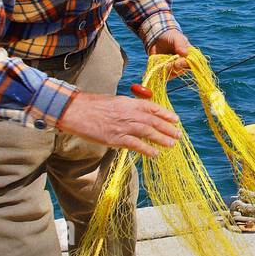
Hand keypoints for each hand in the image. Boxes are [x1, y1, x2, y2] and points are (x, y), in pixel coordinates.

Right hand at [57, 90, 180, 158]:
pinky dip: (147, 150)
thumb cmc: (93, 106)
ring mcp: (123, 126)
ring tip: (172, 144)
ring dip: (162, 138)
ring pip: (148, 132)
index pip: (152, 107)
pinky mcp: (115, 138)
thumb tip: (139, 113)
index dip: (165, 114)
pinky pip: (135, 145)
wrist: (76, 111)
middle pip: (153, 121)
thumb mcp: (114, 101)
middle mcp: (129, 113)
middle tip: (178, 134)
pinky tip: (155, 154)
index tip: (175, 119)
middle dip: (168, 128)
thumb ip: (128, 107)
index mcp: (128, 103)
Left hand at [151, 28, 191, 75]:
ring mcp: (174, 68)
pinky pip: (164, 76)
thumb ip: (180, 45)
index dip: (184, 64)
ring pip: (172, 74)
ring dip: (166, 70)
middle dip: (173, 67)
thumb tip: (185, 53)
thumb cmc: (171, 37)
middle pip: (181, 70)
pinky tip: (158, 66)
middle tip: (167, 63)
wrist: (158, 38)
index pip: (190, 64)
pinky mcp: (166, 71)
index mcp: (189, 56)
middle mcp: (183, 64)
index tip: (177, 62)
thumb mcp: (176, 38)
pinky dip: (161, 72)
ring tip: (161, 63)